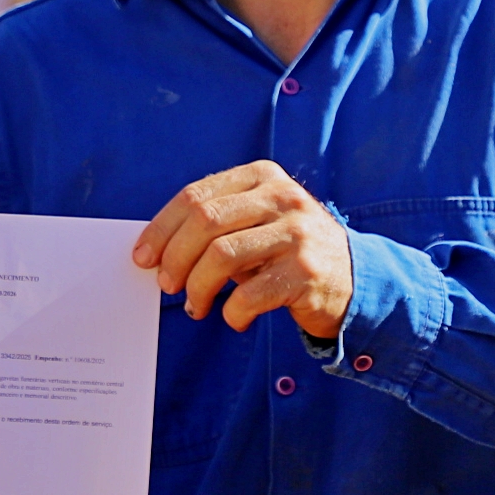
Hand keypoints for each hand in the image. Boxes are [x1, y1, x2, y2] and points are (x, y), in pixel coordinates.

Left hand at [133, 163, 354, 338]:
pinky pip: (249, 295)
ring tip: (195, 305)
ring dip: (197, 288)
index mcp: (262, 177)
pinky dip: (232, 313)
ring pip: (221, 257)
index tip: (142, 257)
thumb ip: (215, 225)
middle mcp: (282, 198)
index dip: (161, 229)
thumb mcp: (256, 223)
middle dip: (174, 258)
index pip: (197, 196)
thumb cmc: (287, 251)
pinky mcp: (307, 272)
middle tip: (165, 284)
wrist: (353, 278)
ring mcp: (297, 233)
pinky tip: (234, 318)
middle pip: (205, 222)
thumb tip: (155, 252)